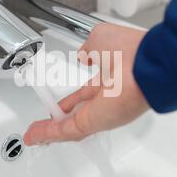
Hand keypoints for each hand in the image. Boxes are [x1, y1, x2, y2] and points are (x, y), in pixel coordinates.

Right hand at [23, 23, 149, 145]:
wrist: (144, 65)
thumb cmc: (129, 50)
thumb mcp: (100, 39)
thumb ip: (88, 50)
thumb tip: (83, 56)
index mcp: (108, 79)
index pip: (85, 94)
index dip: (70, 100)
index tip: (58, 104)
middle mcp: (104, 99)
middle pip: (76, 113)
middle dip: (60, 119)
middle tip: (46, 123)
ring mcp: (98, 113)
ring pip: (67, 126)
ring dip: (48, 131)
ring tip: (32, 135)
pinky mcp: (92, 123)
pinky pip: (64, 130)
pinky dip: (46, 134)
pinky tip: (33, 136)